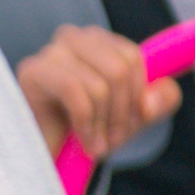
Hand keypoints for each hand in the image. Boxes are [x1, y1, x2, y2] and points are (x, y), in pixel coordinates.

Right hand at [19, 25, 166, 157]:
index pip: (134, 57)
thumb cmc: (91, 128)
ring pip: (99, 85)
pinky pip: (73, 91)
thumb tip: (150, 100)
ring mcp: (51, 52)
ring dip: (103, 124)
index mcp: (101, 41)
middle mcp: (75, 38)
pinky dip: (84, 122)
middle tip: (114, 140)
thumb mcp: (135, 115)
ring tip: (98, 145)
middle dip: (122, 113)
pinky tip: (83, 141)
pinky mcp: (32, 71)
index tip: (135, 122)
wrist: (49, 156)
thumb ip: (161, 100)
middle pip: (120, 70)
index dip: (138, 95)